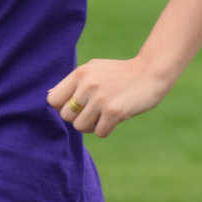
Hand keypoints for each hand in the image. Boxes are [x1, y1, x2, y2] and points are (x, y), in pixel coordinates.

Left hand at [47, 57, 171, 137]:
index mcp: (79, 74)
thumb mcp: (93, 69)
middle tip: (91, 113)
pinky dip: (105, 130)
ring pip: (80, 126)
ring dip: (91, 126)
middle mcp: (87, 85)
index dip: (61, 107)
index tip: (75, 107)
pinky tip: (113, 120)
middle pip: (66, 116)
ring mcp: (100, 99)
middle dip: (77, 118)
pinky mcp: (114, 111)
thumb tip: (50, 97)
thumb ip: (73, 82)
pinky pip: (99, 132)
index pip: (53, 100)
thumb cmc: (119, 73)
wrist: (151, 72)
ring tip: (102, 117)